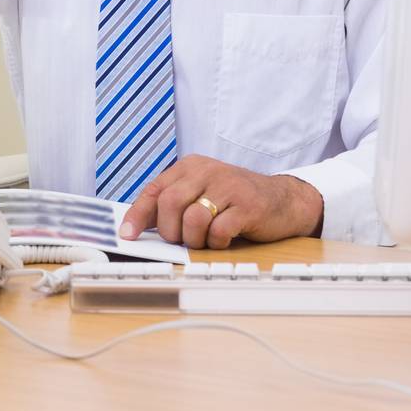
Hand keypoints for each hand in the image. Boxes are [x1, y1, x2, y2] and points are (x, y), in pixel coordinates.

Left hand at [118, 154, 324, 249]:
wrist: (284, 200)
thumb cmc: (236, 200)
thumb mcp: (202, 193)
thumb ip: (175, 204)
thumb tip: (141, 227)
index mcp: (190, 167)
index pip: (154, 190)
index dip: (138, 214)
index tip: (127, 234)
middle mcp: (207, 171)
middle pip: (170, 203)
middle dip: (170, 230)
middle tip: (180, 240)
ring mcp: (228, 186)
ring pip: (192, 218)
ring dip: (194, 239)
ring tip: (204, 240)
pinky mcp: (248, 206)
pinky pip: (218, 230)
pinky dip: (216, 243)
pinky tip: (224, 239)